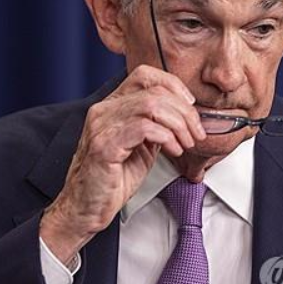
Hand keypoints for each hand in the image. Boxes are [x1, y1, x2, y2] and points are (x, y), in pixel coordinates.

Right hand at [40, 65, 205, 263]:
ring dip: (178, 124)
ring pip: (152, 106)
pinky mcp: (104, 145)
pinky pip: (144, 127)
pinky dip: (166, 137)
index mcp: (111, 107)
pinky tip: (173, 150)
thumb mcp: (141, 147)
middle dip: (184, 111)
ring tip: (186, 143)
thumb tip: (184, 115)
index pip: (144, 75)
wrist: (86, 208)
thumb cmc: (112, 181)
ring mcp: (101, 126)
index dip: (172, 85)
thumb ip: (156, 127)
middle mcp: (103, 110)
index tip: (189, 105)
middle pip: (154, 91)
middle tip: (196, 132)